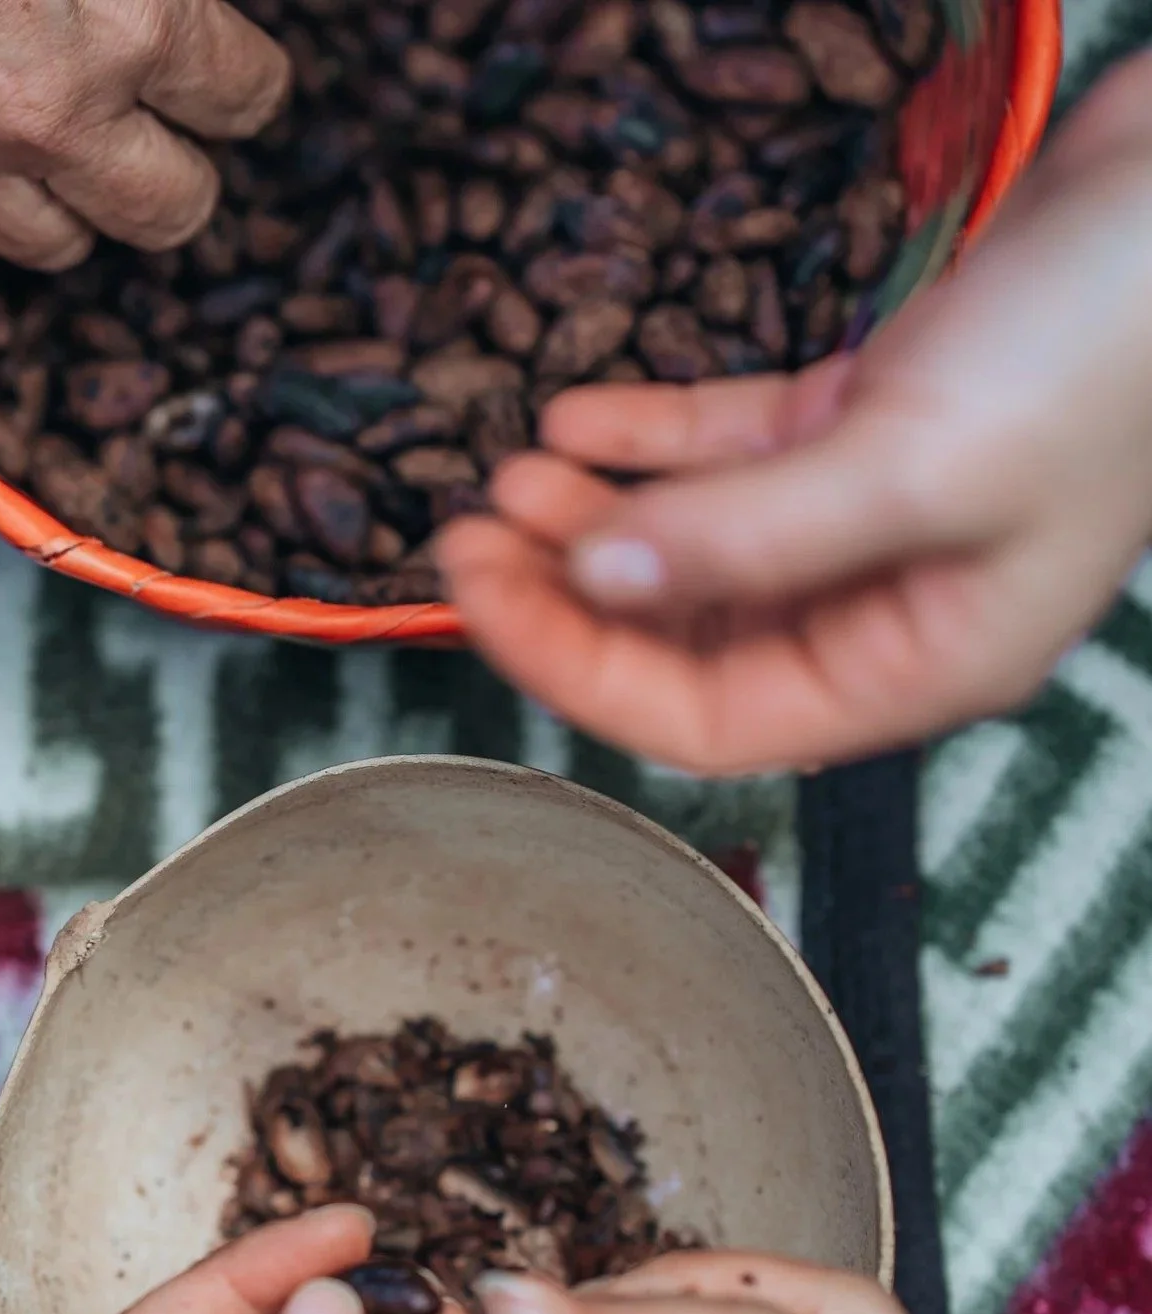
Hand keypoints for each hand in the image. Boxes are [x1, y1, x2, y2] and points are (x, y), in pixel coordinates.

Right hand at [0, 0, 289, 269]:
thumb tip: (177, 1)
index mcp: (132, 25)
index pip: (244, 98)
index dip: (246, 81)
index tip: (231, 70)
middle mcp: (52, 116)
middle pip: (170, 210)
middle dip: (183, 174)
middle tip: (171, 134)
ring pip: (58, 245)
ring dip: (79, 204)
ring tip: (74, 155)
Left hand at [439, 53, 1151, 774]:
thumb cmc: (1108, 350)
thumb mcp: (916, 467)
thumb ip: (750, 539)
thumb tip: (598, 580)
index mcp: (914, 663)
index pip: (703, 721)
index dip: (575, 671)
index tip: (481, 597)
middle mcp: (886, 605)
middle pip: (681, 639)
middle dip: (565, 591)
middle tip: (468, 531)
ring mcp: (873, 512)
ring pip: (694, 544)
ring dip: (591, 513)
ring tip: (510, 469)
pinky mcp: (866, 419)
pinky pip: (725, 454)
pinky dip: (645, 440)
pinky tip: (575, 417)